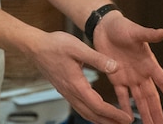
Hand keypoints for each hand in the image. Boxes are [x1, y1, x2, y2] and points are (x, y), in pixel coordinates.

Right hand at [28, 30, 145, 123]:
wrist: (35, 46)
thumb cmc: (54, 45)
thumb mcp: (78, 48)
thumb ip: (97, 59)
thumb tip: (115, 67)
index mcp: (76, 84)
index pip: (98, 106)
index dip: (114, 114)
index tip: (127, 118)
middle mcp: (70, 92)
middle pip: (92, 114)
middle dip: (109, 122)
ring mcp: (66, 92)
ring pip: (85, 112)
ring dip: (100, 119)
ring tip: (113, 122)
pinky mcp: (64, 89)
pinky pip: (79, 106)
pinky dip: (91, 112)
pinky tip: (96, 110)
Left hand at [93, 15, 162, 123]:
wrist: (104, 27)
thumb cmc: (122, 26)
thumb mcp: (135, 31)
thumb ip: (148, 34)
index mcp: (149, 63)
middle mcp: (142, 73)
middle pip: (152, 97)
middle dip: (157, 113)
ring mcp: (129, 78)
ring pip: (139, 100)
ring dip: (144, 114)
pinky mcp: (116, 78)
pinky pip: (121, 96)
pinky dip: (124, 107)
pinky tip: (126, 120)